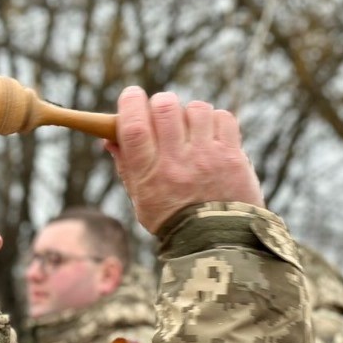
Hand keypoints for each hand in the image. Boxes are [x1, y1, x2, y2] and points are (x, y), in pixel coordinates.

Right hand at [105, 87, 262, 233]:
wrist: (219, 245)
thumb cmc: (174, 220)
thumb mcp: (141, 200)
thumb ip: (126, 166)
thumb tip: (109, 138)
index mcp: (149, 174)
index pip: (133, 125)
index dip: (130, 103)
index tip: (132, 97)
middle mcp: (177, 162)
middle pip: (164, 107)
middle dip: (161, 104)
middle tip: (163, 116)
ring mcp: (207, 158)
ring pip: (195, 108)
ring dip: (190, 114)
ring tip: (192, 133)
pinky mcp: (233, 156)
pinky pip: (223, 117)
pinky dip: (216, 122)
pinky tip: (212, 139)